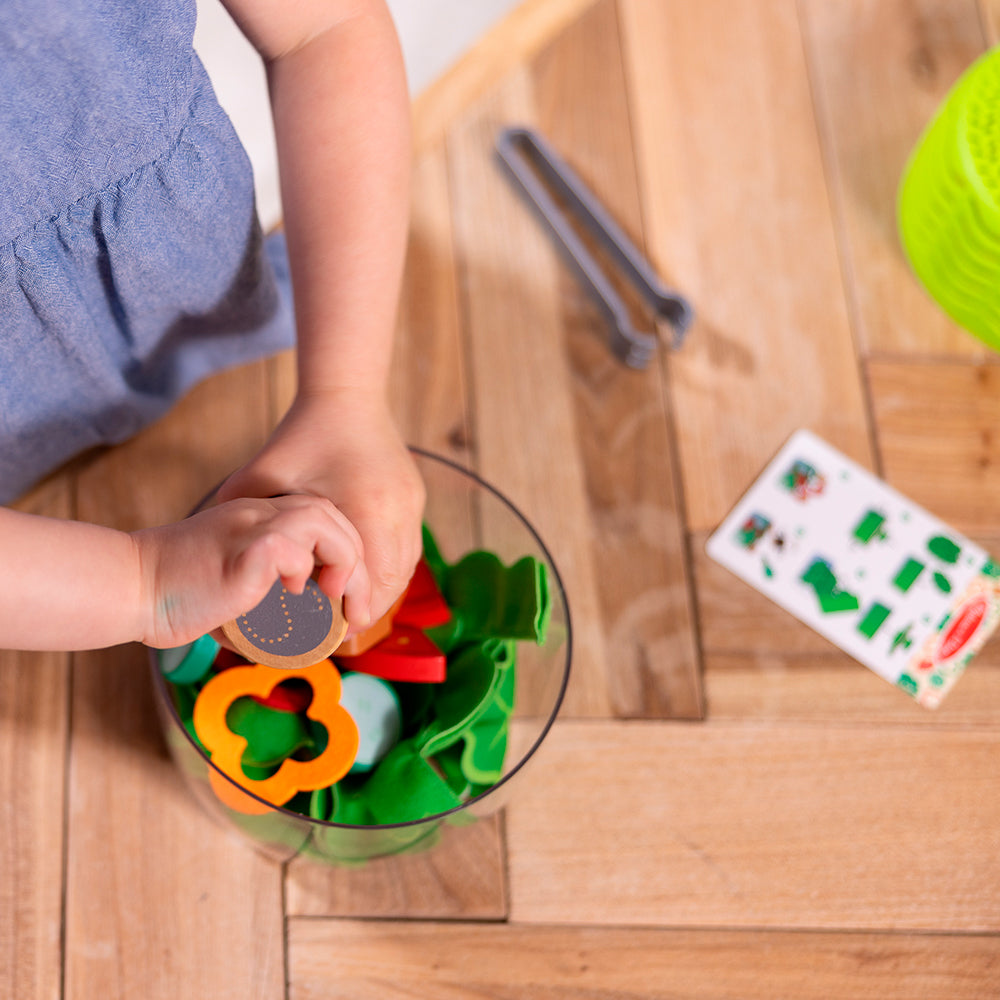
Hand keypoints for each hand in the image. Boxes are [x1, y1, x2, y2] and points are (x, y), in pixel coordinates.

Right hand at [133, 494, 370, 648]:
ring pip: (320, 520)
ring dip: (339, 559)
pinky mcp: (242, 550)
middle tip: (351, 602)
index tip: (345, 592)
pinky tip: (292, 593)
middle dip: (354, 558)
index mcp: (259, 515)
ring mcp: (250, 527)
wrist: (131, 587)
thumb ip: (266, 594)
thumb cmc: (176, 594)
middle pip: (330, 513)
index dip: (345, 548)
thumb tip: (300, 637)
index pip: (321, 514)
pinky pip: (291, 548)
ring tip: (330, 594)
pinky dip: (303, 571)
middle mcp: (259, 512)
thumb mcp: (233, 583)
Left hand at [215, 390, 425, 627]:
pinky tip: (366, 579)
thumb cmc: (302, 437)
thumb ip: (242, 519)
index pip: (369, 580)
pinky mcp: (414, 498)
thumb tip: (227, 563)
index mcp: (363, 509)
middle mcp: (396, 511)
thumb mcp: (261, 477)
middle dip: (369, 609)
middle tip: (342, 631)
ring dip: (381, 592)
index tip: (334, 633)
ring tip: (353, 610)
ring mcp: (411, 504)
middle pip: (392, 581)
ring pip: (405, 568)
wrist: (346, 397)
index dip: (354, 613)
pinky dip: (389, 570)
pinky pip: (409, 548)